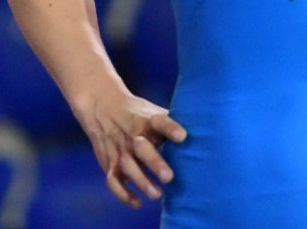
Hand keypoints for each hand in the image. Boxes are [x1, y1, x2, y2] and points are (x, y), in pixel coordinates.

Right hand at [75, 88, 187, 208]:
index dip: (170, 128)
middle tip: (169, 177)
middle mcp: (132, 135)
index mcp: (146, 120)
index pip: (159, 122)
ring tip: (157, 194)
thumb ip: (172, 122)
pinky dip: (123, 194)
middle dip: (154, 163)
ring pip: (127, 166)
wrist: (101, 105)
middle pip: (142, 148)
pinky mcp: (109, 163)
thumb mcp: (152, 111)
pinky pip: (113, 181)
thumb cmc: (138, 113)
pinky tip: (138, 202)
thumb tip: (205, 132)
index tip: (182, 136)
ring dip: (141, 181)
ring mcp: (120, 150)